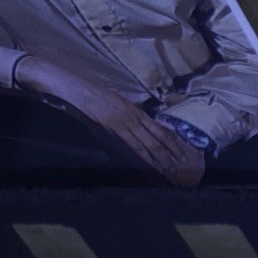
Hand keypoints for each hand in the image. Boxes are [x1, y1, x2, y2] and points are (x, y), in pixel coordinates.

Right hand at [13, 55, 203, 185]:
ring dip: (159, 157)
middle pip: (157, 137)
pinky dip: (141, 155)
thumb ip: (129, 115)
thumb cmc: (92, 94)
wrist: (74, 88)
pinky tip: (149, 163)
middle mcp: (133, 116)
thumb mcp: (116, 103)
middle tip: (183, 166)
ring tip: (170, 169)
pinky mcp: (112, 127)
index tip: (183, 152)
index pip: (159, 128)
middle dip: (171, 153)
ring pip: (146, 143)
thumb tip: (142, 128)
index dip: (172, 141)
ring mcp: (123, 122)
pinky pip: (130, 143)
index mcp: (135, 110)